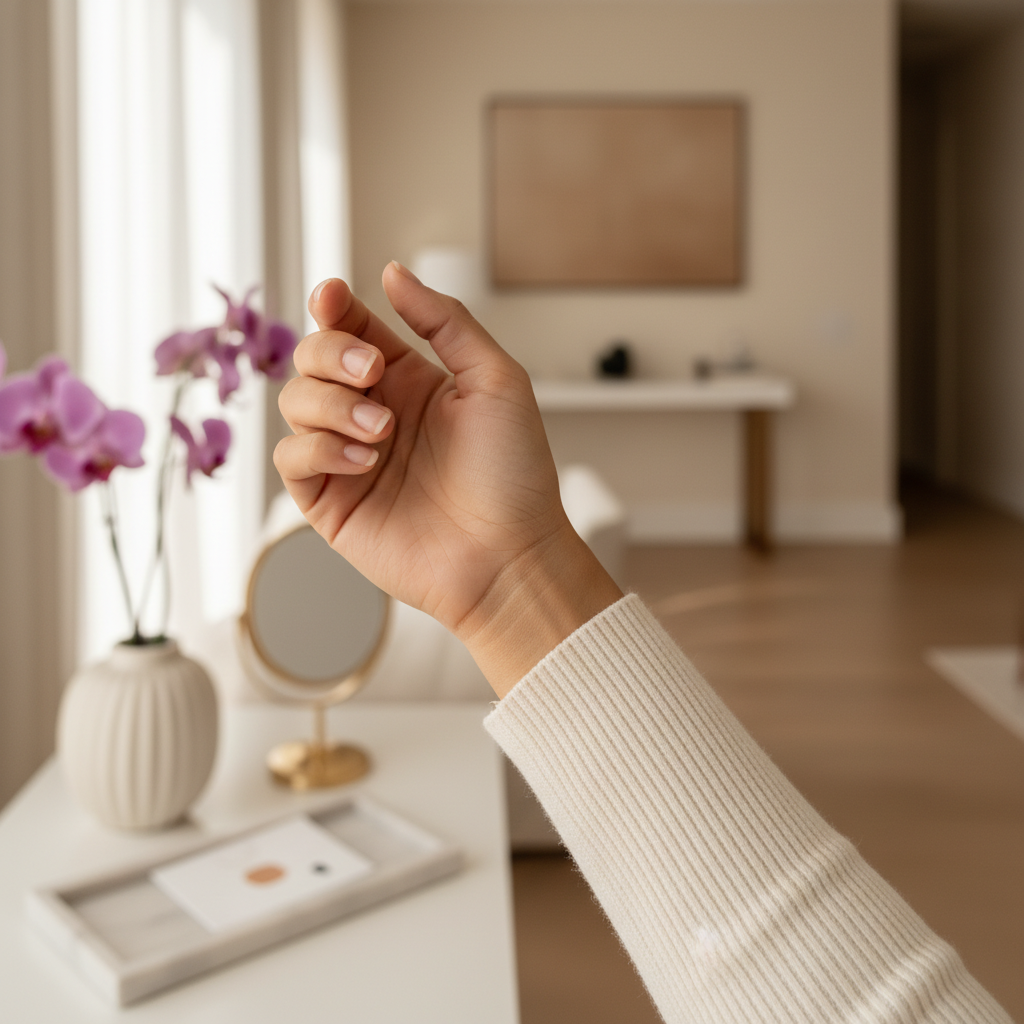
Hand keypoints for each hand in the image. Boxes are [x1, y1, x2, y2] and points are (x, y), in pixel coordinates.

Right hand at [274, 263, 621, 694]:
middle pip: (311, 357)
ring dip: (331, 405)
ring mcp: (347, 458)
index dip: (333, 307)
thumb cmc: (514, 475)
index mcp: (409, 381)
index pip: (351, 328)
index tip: (332, 297)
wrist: (509, 556)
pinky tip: (364, 461)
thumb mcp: (496, 380)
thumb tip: (393, 272)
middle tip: (372, 375)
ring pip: (294, 402)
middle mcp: (372, 413)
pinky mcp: (330, 502)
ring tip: (381, 431)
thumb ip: (445, 322)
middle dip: (331, 354)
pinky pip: (291, 458)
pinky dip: (318, 448)